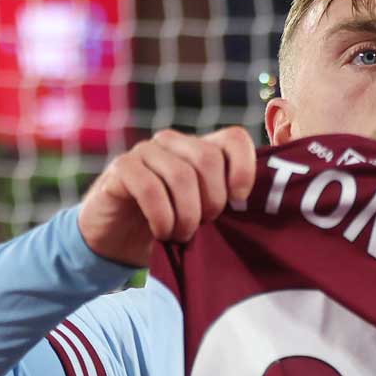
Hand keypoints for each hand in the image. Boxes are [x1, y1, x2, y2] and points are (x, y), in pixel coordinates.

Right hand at [78, 126, 256, 266]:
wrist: (116, 237)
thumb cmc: (167, 226)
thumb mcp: (202, 215)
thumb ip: (225, 203)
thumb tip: (259, 210)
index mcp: (199, 149)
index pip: (234, 139)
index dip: (244, 168)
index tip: (240, 201)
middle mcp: (174, 143)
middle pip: (208, 158)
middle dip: (212, 201)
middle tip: (204, 226)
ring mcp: (146, 151)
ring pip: (180, 175)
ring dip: (186, 215)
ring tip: (181, 236)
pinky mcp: (122, 167)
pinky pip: (149, 187)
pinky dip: (161, 216)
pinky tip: (161, 232)